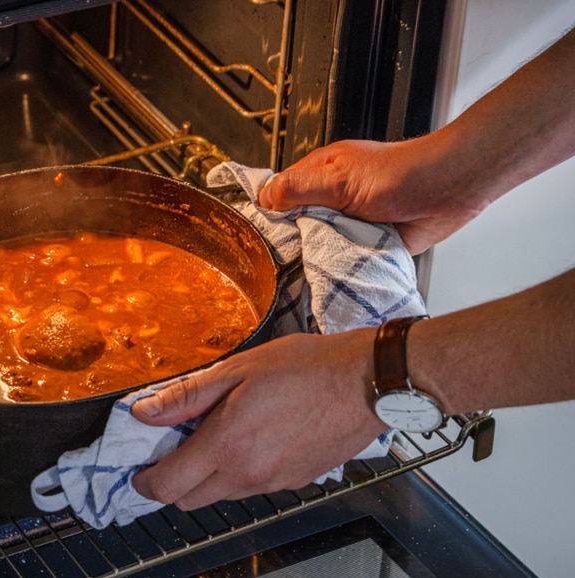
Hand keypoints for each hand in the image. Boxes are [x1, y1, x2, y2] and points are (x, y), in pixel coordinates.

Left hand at [130, 328, 386, 509]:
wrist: (366, 383)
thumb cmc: (306, 368)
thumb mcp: (236, 370)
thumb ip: (186, 396)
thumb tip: (144, 412)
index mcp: (227, 445)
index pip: (168, 486)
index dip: (145, 482)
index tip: (139, 471)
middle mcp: (248, 473)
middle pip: (190, 500)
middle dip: (173, 483)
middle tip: (173, 451)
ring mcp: (273, 482)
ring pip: (222, 496)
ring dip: (207, 478)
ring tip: (215, 438)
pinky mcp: (295, 483)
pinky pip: (253, 488)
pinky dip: (239, 474)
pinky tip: (250, 441)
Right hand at [256, 137, 484, 254]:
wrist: (451, 190)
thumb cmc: (403, 173)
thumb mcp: (342, 178)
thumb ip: (302, 187)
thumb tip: (265, 197)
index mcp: (321, 174)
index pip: (280, 194)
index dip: (267, 214)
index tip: (254, 236)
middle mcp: (332, 199)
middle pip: (296, 225)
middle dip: (290, 242)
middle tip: (279, 261)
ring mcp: (348, 223)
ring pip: (319, 246)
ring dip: (316, 257)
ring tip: (304, 272)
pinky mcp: (365, 244)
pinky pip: (343, 260)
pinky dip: (339, 268)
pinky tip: (330, 277)